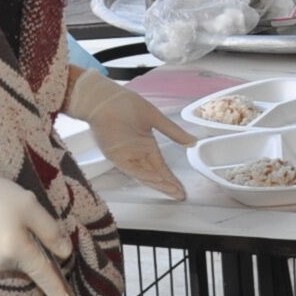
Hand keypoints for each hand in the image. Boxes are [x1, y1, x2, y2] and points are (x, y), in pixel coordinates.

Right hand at [0, 162, 75, 295]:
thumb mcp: (29, 205)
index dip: (60, 293)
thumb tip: (65, 254)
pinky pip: (5, 261)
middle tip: (25, 221)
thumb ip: (50, 231)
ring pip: (18, 263)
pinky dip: (9, 249)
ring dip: (21, 249)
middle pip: (31, 266)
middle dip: (35, 250)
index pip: (45, 276)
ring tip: (8, 222)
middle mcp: (2, 265)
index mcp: (16, 250)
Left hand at [68, 68, 193, 199]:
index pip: (162, 167)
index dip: (171, 178)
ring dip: (158, 183)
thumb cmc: (126, 104)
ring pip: (145, 175)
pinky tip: (157, 179)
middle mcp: (138, 154)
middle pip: (155, 174)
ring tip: (173, 191)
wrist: (102, 99)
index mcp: (147, 146)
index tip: (182, 189)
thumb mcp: (155, 117)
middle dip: (168, 186)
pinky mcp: (115, 156)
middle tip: (181, 196)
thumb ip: (173, 132)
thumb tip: (193, 142)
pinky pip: (132, 168)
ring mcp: (126, 156)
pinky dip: (144, 174)